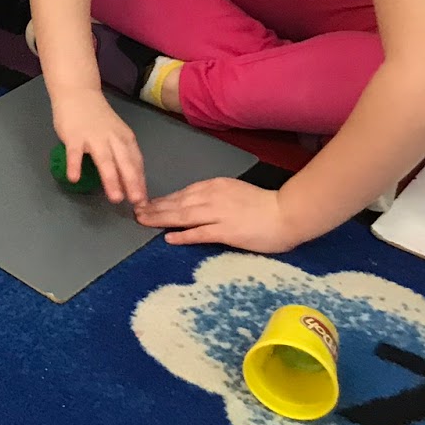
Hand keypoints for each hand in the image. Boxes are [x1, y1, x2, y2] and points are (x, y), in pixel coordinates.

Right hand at [50, 87, 147, 204]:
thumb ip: (121, 153)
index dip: (140, 181)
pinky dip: (75, 165)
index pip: (136, 162)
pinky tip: (74, 178)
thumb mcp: (116, 133)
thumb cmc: (97, 117)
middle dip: (132, 183)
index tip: (144, 200)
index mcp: (125, 138)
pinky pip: (74, 153)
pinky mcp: (74, 136)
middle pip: (124, 162)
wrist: (78, 92)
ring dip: (111, 179)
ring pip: (104, 159)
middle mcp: (113, 138)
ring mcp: (93, 137)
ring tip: (115, 198)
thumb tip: (128, 180)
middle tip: (136, 201)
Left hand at [135, 178, 303, 252]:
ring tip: (143, 222)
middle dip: (154, 208)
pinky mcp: (226, 230)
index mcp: (214, 186)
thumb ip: (215, 196)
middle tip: (136, 212)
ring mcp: (218, 214)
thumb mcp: (234, 192)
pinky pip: (200, 233)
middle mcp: (212, 197)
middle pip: (177, 203)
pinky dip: (183, 235)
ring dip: (160, 219)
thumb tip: (196, 204)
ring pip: (182, 216)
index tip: (147, 203)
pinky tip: (169, 238)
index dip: (163, 199)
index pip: (182, 193)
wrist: (288, 212)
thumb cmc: (265, 205)